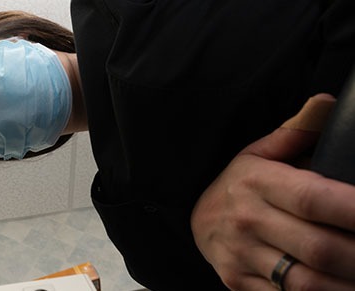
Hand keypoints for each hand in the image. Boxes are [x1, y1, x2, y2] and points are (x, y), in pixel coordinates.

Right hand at [191, 94, 354, 289]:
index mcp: (256, 182)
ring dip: (347, 284)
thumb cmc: (239, 185)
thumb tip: (328, 104)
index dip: (353, 210)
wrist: (195, 222)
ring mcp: (241, 257)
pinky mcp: (238, 283)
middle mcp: (247, 221)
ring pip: (307, 283)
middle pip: (318, 247)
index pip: (313, 199)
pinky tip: (342, 287)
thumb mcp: (258, 153)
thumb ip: (296, 131)